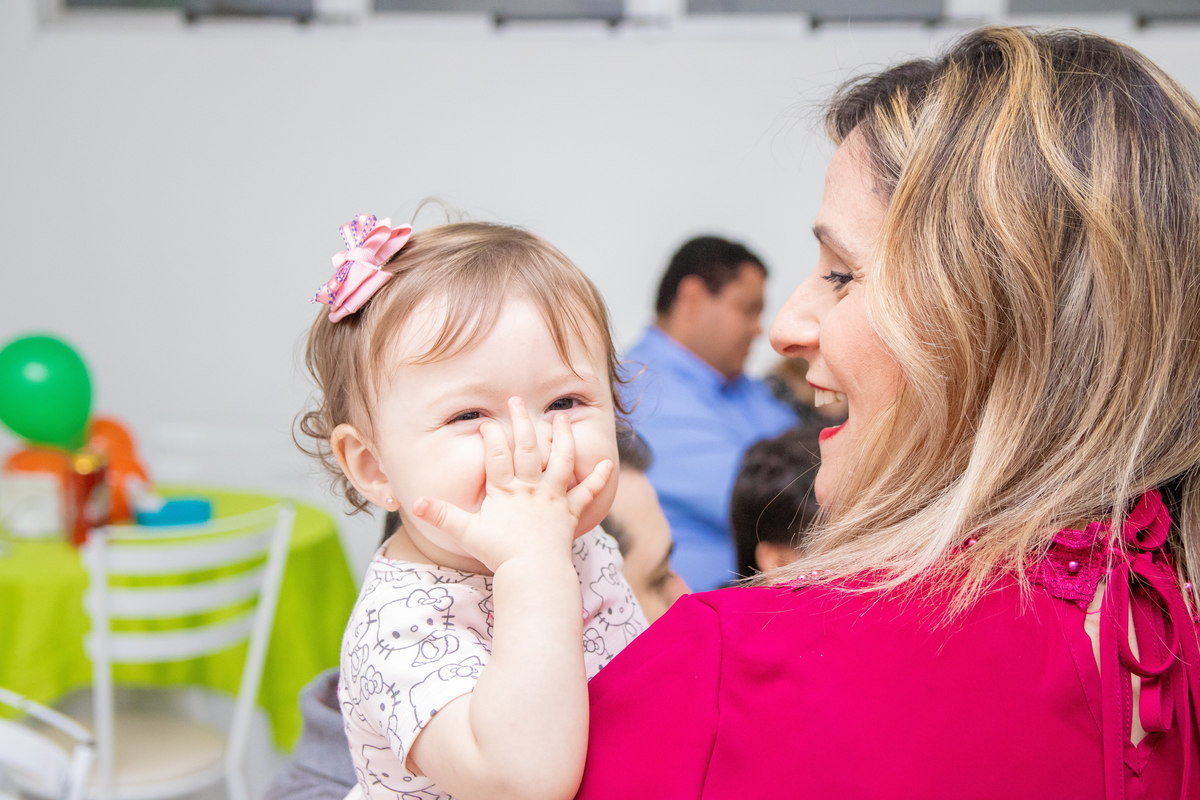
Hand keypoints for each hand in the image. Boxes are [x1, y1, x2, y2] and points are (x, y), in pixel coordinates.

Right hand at [411, 397, 612, 572]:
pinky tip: (607, 463)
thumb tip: (415, 504)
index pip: (496, 456)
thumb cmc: (500, 554)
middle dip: (521, 422)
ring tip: (562, 418)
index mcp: (506, 491)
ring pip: (561, 461)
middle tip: (516, 400)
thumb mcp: (468, 533)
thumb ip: (443, 515)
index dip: (491, 437)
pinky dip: (597, 478)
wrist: (534, 572)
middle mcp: (531, 488)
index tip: (487, 421)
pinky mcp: (570, 512)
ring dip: (563, 438)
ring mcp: (553, 498)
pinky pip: (587, 493)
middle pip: (527, 449)